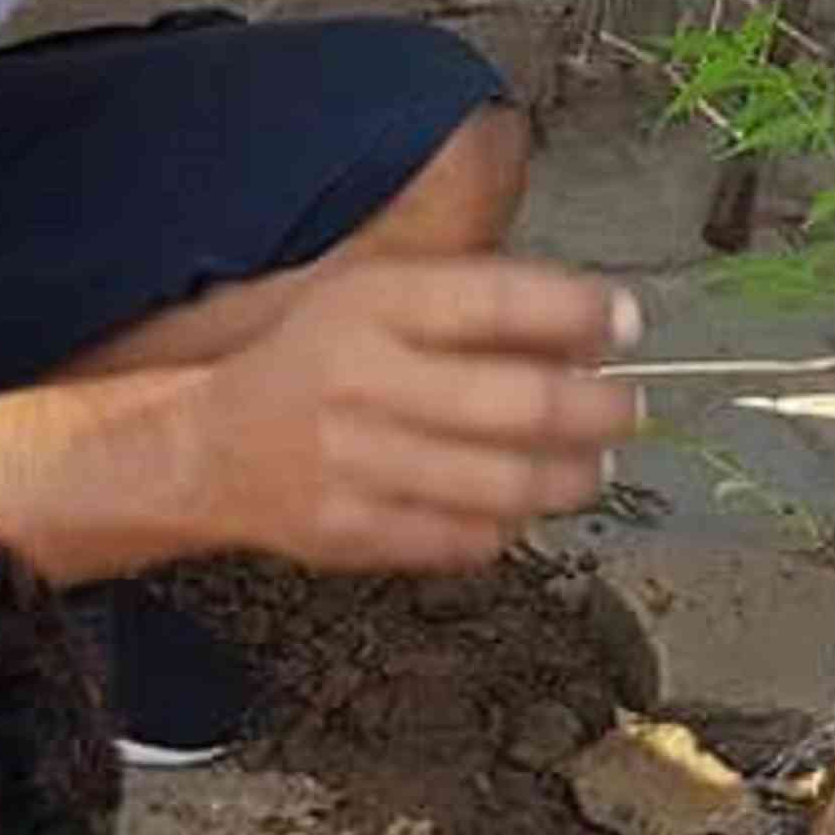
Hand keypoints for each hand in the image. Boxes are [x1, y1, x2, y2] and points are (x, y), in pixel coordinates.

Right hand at [193, 256, 643, 571]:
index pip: (498, 300)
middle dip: (597, 409)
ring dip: (570, 476)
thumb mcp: (376, 296)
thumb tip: (592, 330)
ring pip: (504, 483)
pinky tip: (521, 505)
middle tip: (628, 409)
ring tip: (592, 465)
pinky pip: (465, 538)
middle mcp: (363, 381)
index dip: (578, 311)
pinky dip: (509, 524)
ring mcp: (357, 464)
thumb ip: (474, 304)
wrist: (206, 446)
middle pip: (518, 402)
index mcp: (372, 306)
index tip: (627, 322)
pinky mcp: (353, 532)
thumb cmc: (314, 362)